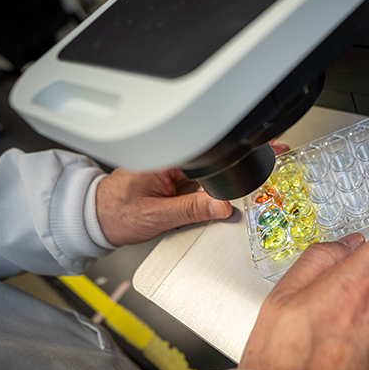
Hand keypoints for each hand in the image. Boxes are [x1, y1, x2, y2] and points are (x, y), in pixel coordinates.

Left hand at [96, 142, 289, 245]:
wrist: (95, 220)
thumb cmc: (115, 214)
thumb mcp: (157, 216)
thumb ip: (192, 209)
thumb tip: (223, 205)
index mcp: (163, 158)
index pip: (207, 152)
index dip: (237, 153)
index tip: (264, 149)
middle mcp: (169, 159)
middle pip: (214, 159)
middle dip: (240, 160)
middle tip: (273, 155)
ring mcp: (173, 168)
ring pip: (210, 171)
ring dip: (229, 174)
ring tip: (251, 176)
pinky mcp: (174, 178)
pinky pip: (202, 180)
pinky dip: (217, 185)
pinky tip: (227, 191)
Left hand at [96, 167, 232, 245]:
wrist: (95, 220)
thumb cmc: (116, 215)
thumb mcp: (158, 217)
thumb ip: (192, 210)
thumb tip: (220, 205)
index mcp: (162, 160)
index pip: (203, 168)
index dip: (212, 188)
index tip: (212, 204)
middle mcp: (163, 159)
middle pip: (201, 176)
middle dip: (200, 196)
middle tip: (180, 210)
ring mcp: (163, 167)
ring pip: (194, 183)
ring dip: (191, 199)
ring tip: (170, 208)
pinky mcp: (162, 176)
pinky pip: (184, 187)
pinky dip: (182, 200)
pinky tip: (168, 206)